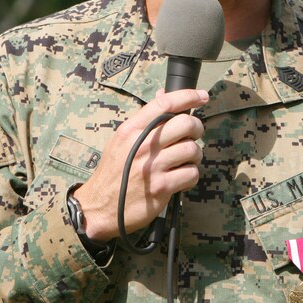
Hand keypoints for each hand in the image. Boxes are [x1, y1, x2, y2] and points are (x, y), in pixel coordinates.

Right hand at [71, 89, 207, 240]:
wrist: (100, 206)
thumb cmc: (114, 172)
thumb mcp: (122, 140)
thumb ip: (144, 119)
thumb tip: (163, 95)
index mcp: (131, 130)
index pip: (164, 104)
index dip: (188, 96)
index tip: (202, 96)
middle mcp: (142, 145)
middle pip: (185, 123)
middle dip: (196, 129)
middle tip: (192, 136)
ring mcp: (152, 166)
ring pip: (192, 149)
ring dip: (194, 155)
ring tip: (185, 160)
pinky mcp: (162, 187)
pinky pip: (191, 173)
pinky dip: (191, 175)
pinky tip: (180, 177)